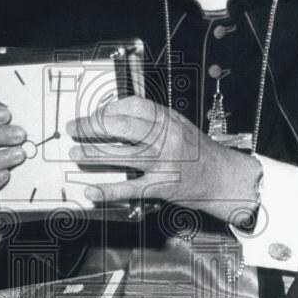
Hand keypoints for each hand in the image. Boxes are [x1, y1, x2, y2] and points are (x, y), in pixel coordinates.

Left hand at [66, 97, 260, 223]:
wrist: (223, 178)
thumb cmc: (198, 151)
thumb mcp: (178, 125)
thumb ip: (151, 120)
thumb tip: (114, 115)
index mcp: (168, 119)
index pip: (132, 106)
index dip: (108, 109)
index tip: (94, 115)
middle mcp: (165, 138)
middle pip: (122, 127)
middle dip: (92, 127)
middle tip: (74, 128)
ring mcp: (163, 163)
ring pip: (122, 155)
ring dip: (93, 155)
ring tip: (75, 154)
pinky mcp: (161, 187)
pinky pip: (130, 188)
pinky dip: (108, 190)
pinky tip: (91, 190)